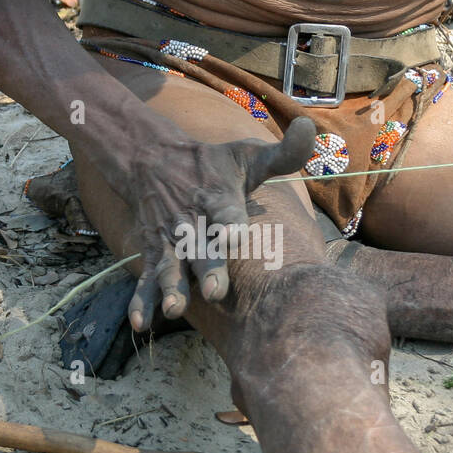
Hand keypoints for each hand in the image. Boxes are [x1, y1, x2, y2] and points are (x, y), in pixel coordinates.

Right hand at [121, 116, 316, 330]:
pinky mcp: (154, 254)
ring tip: (175, 310)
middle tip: (216, 292)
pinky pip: (146, 279)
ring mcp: (170, 241)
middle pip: (200, 248)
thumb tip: (311, 127)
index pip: (226, 211)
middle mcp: (192, 221)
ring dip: (171, 288)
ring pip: (171, 267)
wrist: (151, 159)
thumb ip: (283, 153)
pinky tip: (142, 325)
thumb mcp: (247, 156)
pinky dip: (141, 301)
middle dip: (207, 269)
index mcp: (217, 196)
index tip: (234, 235)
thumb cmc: (212, 166)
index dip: (230, 223)